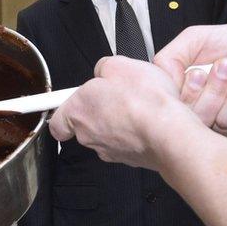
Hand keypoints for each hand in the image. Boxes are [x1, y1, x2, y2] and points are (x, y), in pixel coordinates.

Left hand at [49, 56, 200, 169]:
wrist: (169, 133)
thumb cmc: (143, 101)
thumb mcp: (119, 65)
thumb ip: (103, 68)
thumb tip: (104, 73)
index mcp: (78, 111)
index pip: (57, 123)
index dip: (62, 112)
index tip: (66, 106)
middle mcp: (89, 136)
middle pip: (86, 125)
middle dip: (99, 109)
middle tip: (116, 94)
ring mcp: (110, 151)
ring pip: (109, 134)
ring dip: (120, 121)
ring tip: (139, 106)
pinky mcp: (131, 160)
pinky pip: (129, 143)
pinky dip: (137, 133)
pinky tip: (150, 120)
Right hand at [154, 24, 226, 138]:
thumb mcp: (200, 37)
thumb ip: (172, 54)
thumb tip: (158, 77)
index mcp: (178, 79)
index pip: (160, 95)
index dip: (178, 88)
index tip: (197, 73)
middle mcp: (189, 100)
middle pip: (179, 111)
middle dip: (207, 86)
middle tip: (226, 65)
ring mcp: (208, 117)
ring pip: (200, 119)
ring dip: (223, 92)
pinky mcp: (226, 131)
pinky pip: (222, 126)